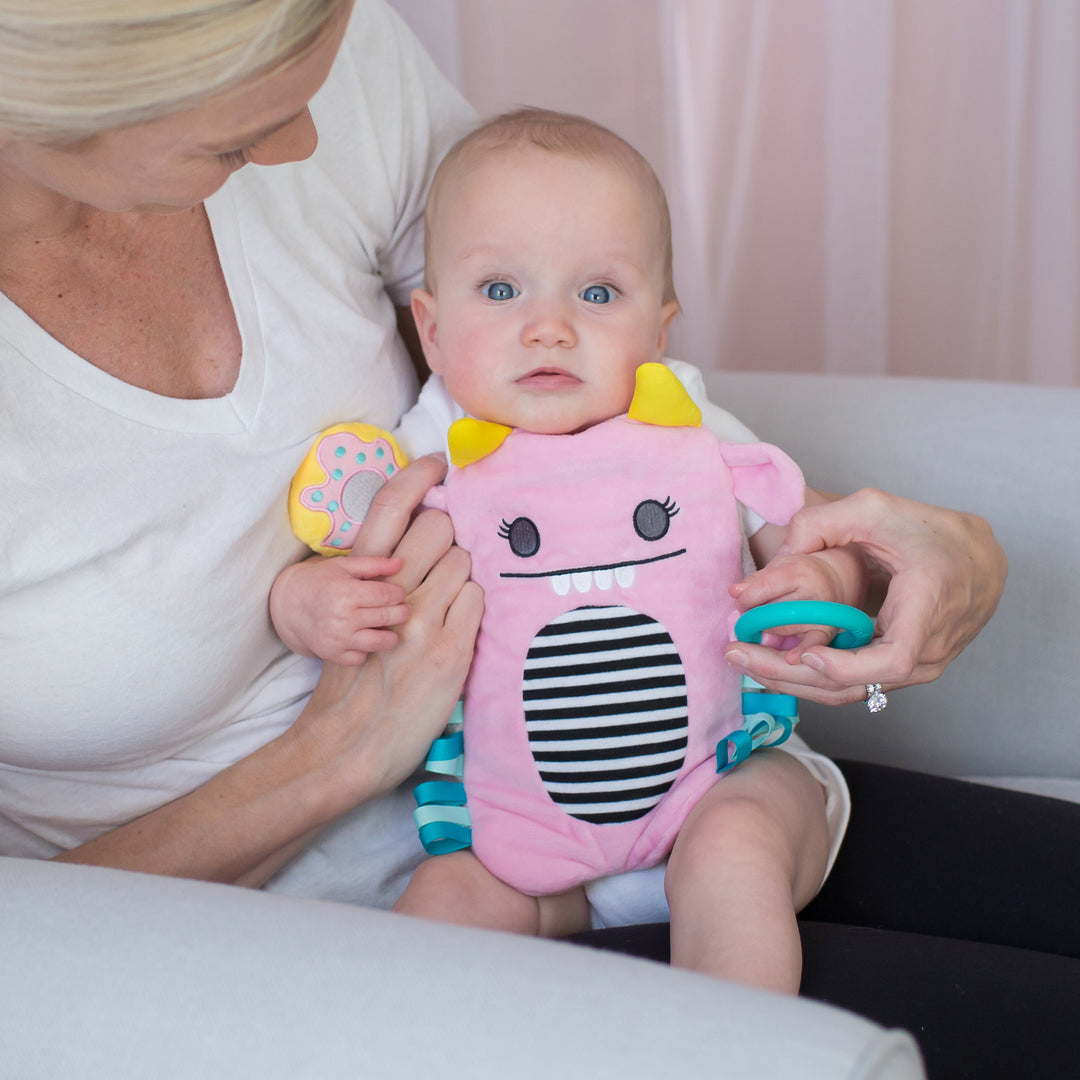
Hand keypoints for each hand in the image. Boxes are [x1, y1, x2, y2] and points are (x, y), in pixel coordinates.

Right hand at [270, 554, 407, 664]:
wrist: (289, 605)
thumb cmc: (321, 581)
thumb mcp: (344, 566)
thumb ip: (373, 564)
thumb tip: (400, 564)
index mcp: (346, 592)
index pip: (387, 595)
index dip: (398, 593)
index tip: (398, 593)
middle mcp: (342, 618)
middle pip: (387, 617)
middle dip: (401, 612)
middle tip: (401, 609)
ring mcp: (337, 639)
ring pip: (380, 642)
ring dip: (391, 636)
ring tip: (388, 627)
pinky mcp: (333, 654)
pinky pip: (361, 658)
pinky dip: (366, 650)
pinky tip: (364, 638)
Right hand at [295, 455, 484, 799]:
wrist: (350, 740)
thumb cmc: (354, 676)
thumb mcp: (354, 616)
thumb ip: (380, 578)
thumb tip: (417, 544)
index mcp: (358, 579)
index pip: (390, 506)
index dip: (417, 475)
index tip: (437, 463)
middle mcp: (389, 592)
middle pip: (438, 524)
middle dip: (446, 538)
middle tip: (440, 564)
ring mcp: (421, 619)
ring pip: (463, 560)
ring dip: (461, 575)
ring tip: (448, 602)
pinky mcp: (449, 648)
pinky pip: (477, 598)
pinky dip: (472, 606)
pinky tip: (458, 624)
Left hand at [723, 488, 1006, 704]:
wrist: (978, 558)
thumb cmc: (930, 531)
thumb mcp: (876, 509)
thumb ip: (822, 522)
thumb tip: (777, 555)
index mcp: (929, 608)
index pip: (893, 660)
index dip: (847, 667)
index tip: (807, 655)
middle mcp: (929, 649)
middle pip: (857, 685)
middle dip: (789, 676)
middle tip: (736, 655)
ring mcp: (918, 667)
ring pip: (851, 691)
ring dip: (793, 682)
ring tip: (743, 660)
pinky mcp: (903, 670)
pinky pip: (856, 684)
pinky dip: (811, 678)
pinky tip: (771, 662)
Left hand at [730, 548, 863, 656]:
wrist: (833, 581)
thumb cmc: (798, 574)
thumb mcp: (776, 568)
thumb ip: (754, 581)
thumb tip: (734, 592)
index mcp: (798, 572)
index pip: (764, 588)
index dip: (746, 600)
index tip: (741, 605)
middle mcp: (814, 592)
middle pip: (772, 612)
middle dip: (754, 618)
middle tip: (749, 619)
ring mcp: (823, 614)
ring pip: (782, 631)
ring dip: (766, 631)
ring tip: (765, 625)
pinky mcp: (828, 631)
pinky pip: (813, 645)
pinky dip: (800, 652)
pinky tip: (789, 659)